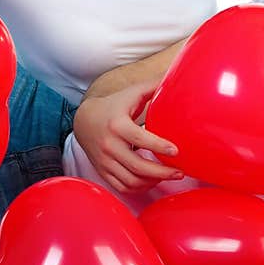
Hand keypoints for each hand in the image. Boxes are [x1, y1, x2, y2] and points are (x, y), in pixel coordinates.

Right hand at [72, 79, 182, 193]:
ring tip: (168, 176)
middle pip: (138, 167)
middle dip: (162, 173)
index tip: (176, 151)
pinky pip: (122, 187)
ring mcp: (105, 161)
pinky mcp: (103, 171)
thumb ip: (152, 87)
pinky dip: (139, 188)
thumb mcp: (130, 94)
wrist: (84, 120)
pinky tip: (151, 181)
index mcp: (117, 125)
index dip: (159, 147)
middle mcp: (109, 145)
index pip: (140, 138)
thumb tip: (176, 77)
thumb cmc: (113, 105)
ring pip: (131, 181)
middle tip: (179, 172)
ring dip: (152, 182)